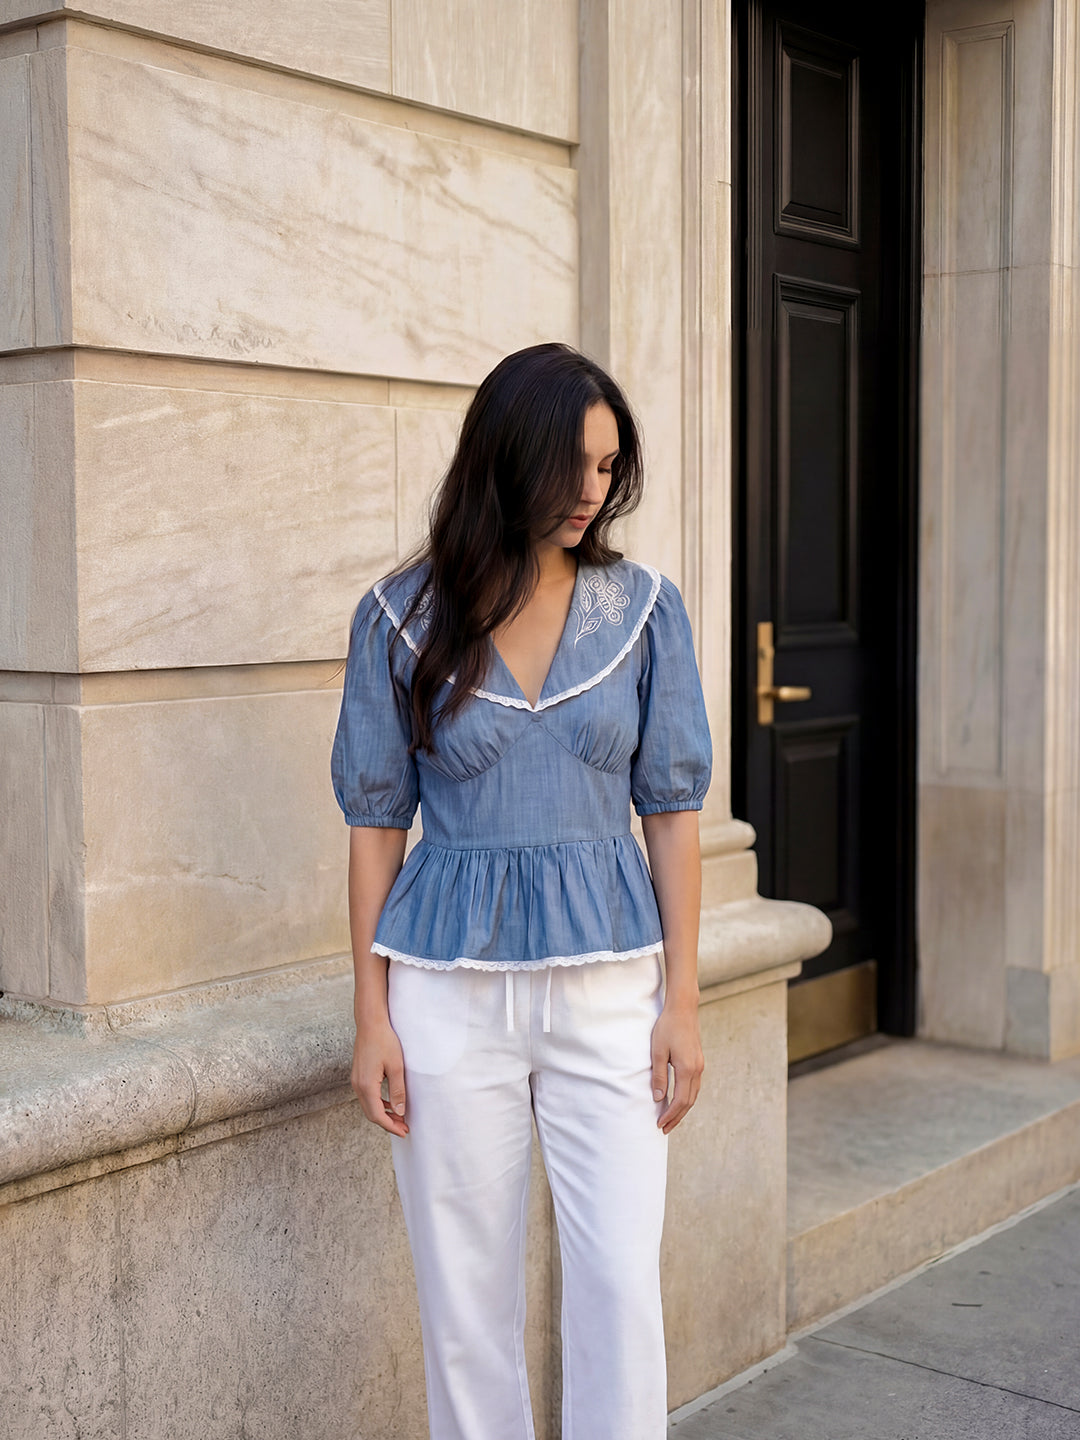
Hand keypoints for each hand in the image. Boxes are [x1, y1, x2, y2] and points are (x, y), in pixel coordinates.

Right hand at [351, 1020, 408, 1137]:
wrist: (370, 1023)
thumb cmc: (384, 1041)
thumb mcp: (396, 1067)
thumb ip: (397, 1091)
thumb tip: (399, 1112)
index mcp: (366, 1086)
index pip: (377, 1115)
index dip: (391, 1126)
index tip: (404, 1132)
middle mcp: (358, 1086)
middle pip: (371, 1114)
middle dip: (387, 1123)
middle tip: (404, 1128)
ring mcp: (356, 1081)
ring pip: (368, 1106)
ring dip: (383, 1114)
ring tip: (399, 1119)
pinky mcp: (358, 1076)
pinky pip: (367, 1096)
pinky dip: (378, 1104)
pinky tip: (390, 1104)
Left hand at [651, 1003, 703, 1133]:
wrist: (683, 1009)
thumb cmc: (668, 1027)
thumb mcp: (658, 1052)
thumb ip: (659, 1076)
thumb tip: (659, 1098)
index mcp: (687, 1069)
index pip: (680, 1100)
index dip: (670, 1114)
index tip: (660, 1124)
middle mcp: (697, 1069)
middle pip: (689, 1101)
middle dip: (677, 1117)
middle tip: (664, 1129)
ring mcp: (700, 1065)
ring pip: (694, 1095)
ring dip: (683, 1109)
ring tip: (671, 1118)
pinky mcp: (698, 1061)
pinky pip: (694, 1086)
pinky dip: (687, 1097)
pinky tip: (678, 1100)